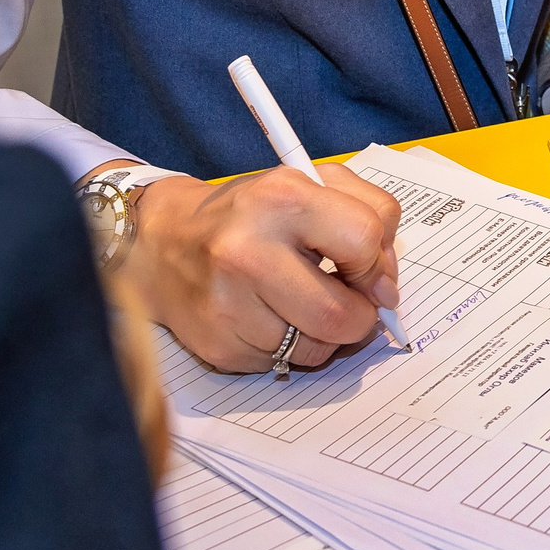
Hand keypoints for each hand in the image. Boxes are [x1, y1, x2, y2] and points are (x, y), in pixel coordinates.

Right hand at [124, 164, 403, 373]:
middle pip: (343, 314)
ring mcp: (227, 304)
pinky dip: (289, 348)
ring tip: (304, 306)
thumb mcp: (313, 185)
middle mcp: (248, 251)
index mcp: (282, 198)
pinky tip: (270, 318)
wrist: (163, 241)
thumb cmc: (253, 212)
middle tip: (348, 301)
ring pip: (317, 349)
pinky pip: (283, 364)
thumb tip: (386, 287)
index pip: (364, 240)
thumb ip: (371, 215)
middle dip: (360, 316)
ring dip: (325, 336)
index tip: (368, 270)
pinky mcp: (216, 345)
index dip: (377, 264)